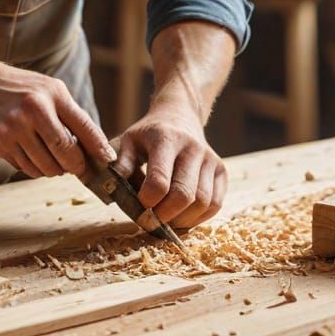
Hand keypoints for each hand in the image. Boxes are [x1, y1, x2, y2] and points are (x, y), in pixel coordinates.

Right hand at [0, 62, 114, 178]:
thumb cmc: (23, 89)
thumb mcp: (51, 90)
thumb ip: (71, 115)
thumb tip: (96, 149)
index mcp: (52, 95)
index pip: (83, 127)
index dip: (98, 148)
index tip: (108, 162)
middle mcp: (33, 111)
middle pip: (65, 154)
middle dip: (76, 166)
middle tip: (78, 168)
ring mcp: (13, 129)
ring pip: (45, 167)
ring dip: (54, 169)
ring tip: (52, 159)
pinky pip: (25, 168)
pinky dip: (34, 168)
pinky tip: (31, 154)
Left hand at [114, 104, 226, 227]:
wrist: (179, 115)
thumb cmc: (148, 134)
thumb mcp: (128, 141)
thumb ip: (120, 164)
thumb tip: (113, 190)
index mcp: (166, 138)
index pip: (160, 181)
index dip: (147, 202)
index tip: (138, 205)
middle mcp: (192, 147)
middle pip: (183, 195)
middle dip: (164, 216)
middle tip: (150, 220)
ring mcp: (210, 158)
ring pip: (202, 203)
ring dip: (181, 220)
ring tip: (165, 219)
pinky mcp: (221, 170)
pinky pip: (215, 204)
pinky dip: (198, 218)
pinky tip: (182, 216)